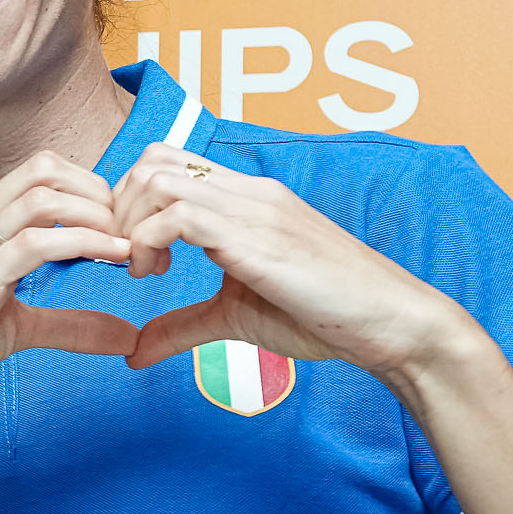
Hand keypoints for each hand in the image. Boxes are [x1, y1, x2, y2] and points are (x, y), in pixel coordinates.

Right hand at [0, 150, 144, 420]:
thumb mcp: (14, 328)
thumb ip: (69, 324)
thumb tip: (127, 335)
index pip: (39, 171)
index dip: (90, 186)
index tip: (119, 224)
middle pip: (45, 169)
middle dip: (100, 192)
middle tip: (130, 231)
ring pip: (44, 198)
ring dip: (99, 214)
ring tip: (128, 245)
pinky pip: (36, 244)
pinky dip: (85, 243)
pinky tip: (115, 257)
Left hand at [111, 149, 477, 385]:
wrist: (393, 324)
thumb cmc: (324, 316)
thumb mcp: (235, 317)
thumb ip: (182, 326)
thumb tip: (132, 353)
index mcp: (245, 198)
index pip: (166, 162)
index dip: (129, 201)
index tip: (129, 251)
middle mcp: (248, 192)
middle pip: (151, 160)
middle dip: (119, 209)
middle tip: (126, 259)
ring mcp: (255, 209)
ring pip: (158, 180)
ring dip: (131, 224)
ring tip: (144, 270)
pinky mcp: (259, 237)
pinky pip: (180, 216)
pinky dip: (148, 242)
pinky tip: (157, 276)